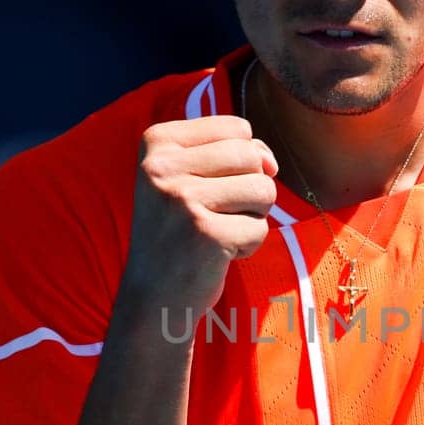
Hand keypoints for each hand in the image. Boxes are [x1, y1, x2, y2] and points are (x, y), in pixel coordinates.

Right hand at [123, 114, 277, 310]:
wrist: (153, 296)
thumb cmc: (179, 231)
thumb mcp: (193, 177)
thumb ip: (237, 152)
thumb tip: (270, 162)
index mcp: (157, 142)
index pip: (237, 128)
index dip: (238, 162)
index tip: (205, 188)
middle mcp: (163, 167)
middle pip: (252, 156)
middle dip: (249, 189)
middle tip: (215, 214)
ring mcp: (183, 201)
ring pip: (263, 190)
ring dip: (252, 217)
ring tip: (218, 232)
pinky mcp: (206, 235)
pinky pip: (261, 229)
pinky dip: (248, 246)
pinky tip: (216, 255)